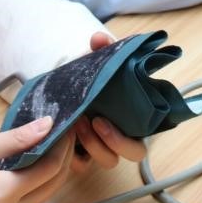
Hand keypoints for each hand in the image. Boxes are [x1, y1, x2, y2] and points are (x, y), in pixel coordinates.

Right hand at [0, 118, 74, 202]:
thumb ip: (15, 139)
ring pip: (46, 194)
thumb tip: (48, 125)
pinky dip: (40, 181)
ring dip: (54, 169)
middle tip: (65, 130)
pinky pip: (32, 201)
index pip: (50, 168)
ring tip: (54, 142)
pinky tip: (38, 161)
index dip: (63, 145)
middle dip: (64, 156)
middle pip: (54, 184)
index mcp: (3, 194)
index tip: (66, 123)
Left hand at [71, 33, 146, 172]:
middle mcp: (121, 139)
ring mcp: (101, 148)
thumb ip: (103, 49)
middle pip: (129, 156)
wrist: (68, 86)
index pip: (140, 144)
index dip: (126, 140)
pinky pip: (79, 163)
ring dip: (90, 145)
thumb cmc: (93, 78)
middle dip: (112, 143)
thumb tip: (98, 39)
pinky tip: (60, 132)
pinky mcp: (81, 155)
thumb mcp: (99, 63)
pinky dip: (70, 152)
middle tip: (94, 121)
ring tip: (74, 122)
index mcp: (133, 122)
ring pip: (105, 161)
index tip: (103, 120)